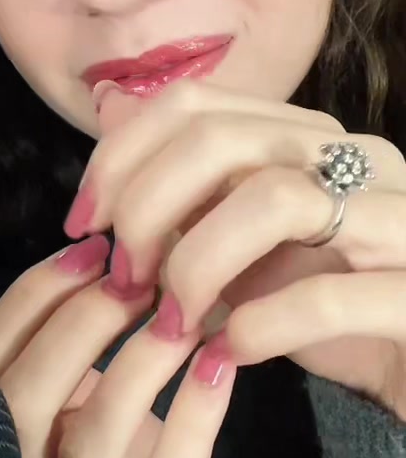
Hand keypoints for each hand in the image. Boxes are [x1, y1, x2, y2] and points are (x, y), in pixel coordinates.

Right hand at [0, 243, 283, 457]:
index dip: (28, 300)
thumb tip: (90, 248)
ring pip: (86, 446)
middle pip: (19, 406)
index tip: (89, 247)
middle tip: (135, 275)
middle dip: (73, 325)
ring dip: (133, 365)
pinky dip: (190, 419)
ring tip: (180, 313)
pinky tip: (217, 368)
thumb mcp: (96, 414)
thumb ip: (73, 354)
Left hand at [75, 79, 405, 417]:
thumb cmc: (332, 314)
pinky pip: (327, 293)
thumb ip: (191, 207)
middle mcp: (361, 158)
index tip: (84, 225)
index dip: (119, 158)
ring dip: (196, 263)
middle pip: (219, 139)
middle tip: (126, 280)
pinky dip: (260, 325)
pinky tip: (233, 353)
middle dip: (146, 209)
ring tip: (176, 320)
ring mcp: (400, 219)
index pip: (193, 104)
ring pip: (274, 199)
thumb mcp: (247, 251)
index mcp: (311, 136)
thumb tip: (106, 172)